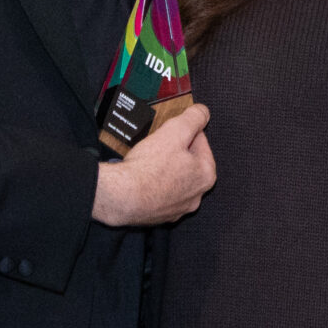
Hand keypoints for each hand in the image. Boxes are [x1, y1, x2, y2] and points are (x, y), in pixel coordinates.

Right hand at [93, 104, 215, 226]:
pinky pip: (160, 193)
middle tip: (159, 144)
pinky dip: (153, 185)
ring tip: (148, 161)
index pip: (201, 142)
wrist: (121, 197)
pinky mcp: (160, 215)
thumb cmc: (148, 168)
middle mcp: (196, 195)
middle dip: (175, 151)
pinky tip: (142, 178)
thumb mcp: (175, 131)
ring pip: (174, 178)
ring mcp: (178, 208)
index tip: (171, 130)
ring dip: (164, 168)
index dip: (184, 131)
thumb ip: (193, 118)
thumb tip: (203, 112)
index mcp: (206, 175)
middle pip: (188, 162)